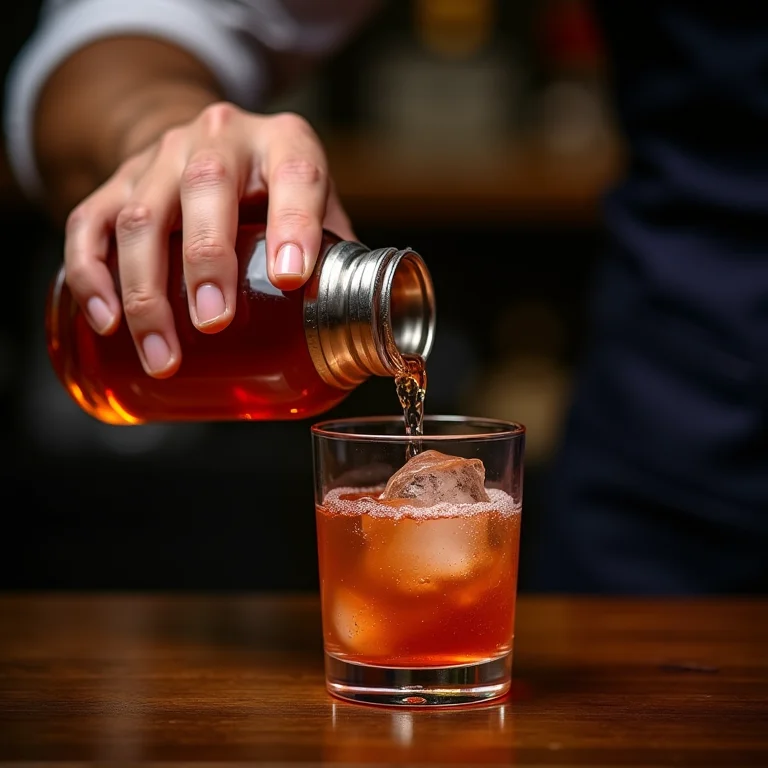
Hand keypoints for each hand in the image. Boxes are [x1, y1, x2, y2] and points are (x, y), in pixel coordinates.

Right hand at [63, 102, 354, 377]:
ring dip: (146, 292)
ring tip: (163, 355)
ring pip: (140, 217)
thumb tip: (365, 328)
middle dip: (206, 261)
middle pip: (204, 189)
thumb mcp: (317, 205)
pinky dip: (92, 274)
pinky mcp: (117, 181)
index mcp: (284, 144)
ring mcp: (160, 158)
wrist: (209, 144)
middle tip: (213, 323)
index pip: (295, 173)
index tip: (292, 278)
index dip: (294, 223)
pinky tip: (105, 321)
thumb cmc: (275, 189)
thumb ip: (337, 253)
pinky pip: (89, 223)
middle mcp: (219, 139)